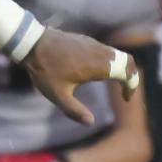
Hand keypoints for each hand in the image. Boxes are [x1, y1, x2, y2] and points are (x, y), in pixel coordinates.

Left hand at [22, 27, 138, 124]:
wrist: (30, 42)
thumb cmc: (43, 69)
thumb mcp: (57, 94)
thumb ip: (74, 110)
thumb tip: (90, 122)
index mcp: (97, 65)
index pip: (127, 72)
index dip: (131, 86)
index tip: (125, 98)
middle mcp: (98, 52)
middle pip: (127, 61)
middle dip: (130, 75)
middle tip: (124, 89)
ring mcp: (90, 43)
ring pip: (115, 53)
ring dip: (119, 67)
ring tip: (112, 82)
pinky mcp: (82, 39)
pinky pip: (103, 49)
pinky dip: (108, 59)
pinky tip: (95, 70)